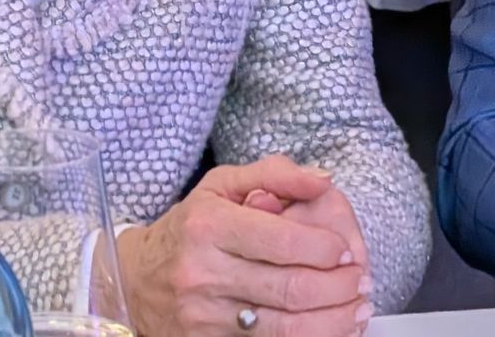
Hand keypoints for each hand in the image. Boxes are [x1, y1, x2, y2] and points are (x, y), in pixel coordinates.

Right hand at [117, 158, 373, 335]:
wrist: (133, 282)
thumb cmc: (187, 229)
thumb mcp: (222, 186)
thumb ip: (275, 175)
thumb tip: (323, 179)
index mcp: (210, 227)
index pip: (283, 242)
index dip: (325, 249)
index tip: (346, 251)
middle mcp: (204, 274)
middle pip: (289, 289)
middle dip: (338, 288)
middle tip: (361, 282)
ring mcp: (204, 318)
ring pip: (284, 328)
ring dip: (332, 321)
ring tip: (358, 310)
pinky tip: (328, 331)